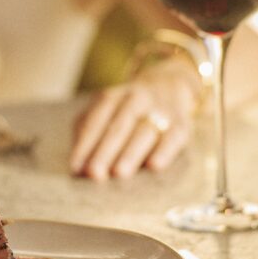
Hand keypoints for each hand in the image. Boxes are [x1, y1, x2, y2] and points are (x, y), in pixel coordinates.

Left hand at [69, 57, 200, 179]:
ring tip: (119, 174)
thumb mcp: (104, 112)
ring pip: (144, 132)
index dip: (85, 145)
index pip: (95, 122)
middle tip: (94, 174)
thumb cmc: (125, 110)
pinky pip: (172, 137)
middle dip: (105, 152)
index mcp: (111, 98)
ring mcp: (159, 109)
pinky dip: (164, 151)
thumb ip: (88, 134)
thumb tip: (78, 168)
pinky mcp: (181, 123)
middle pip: (118, 127)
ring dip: (130, 154)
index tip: (76, 169)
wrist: (167, 84)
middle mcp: (135, 99)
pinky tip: (154, 166)